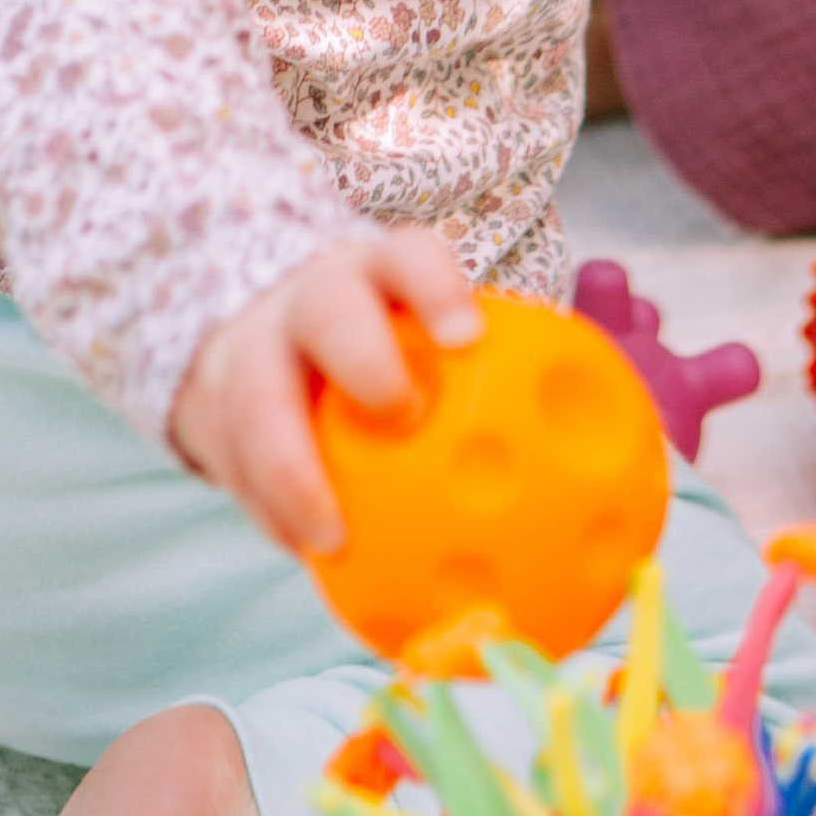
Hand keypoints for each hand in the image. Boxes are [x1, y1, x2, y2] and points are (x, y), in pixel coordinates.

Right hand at [167, 229, 478, 554]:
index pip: (408, 257)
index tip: (470, 337)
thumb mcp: (432, 347)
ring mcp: (250, 349)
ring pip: (255, 396)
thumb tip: (609, 493)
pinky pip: (230, 462)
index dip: (436, 288)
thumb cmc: (385, 355)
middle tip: (402, 415)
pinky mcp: (207, 407)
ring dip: (291, 467)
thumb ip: (501, 396)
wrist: (257, 336)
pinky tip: (307, 557)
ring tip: (330, 534)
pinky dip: (266, 510)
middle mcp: (311, 301)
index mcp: (379, 276)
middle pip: (328, 310)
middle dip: (363, 357)